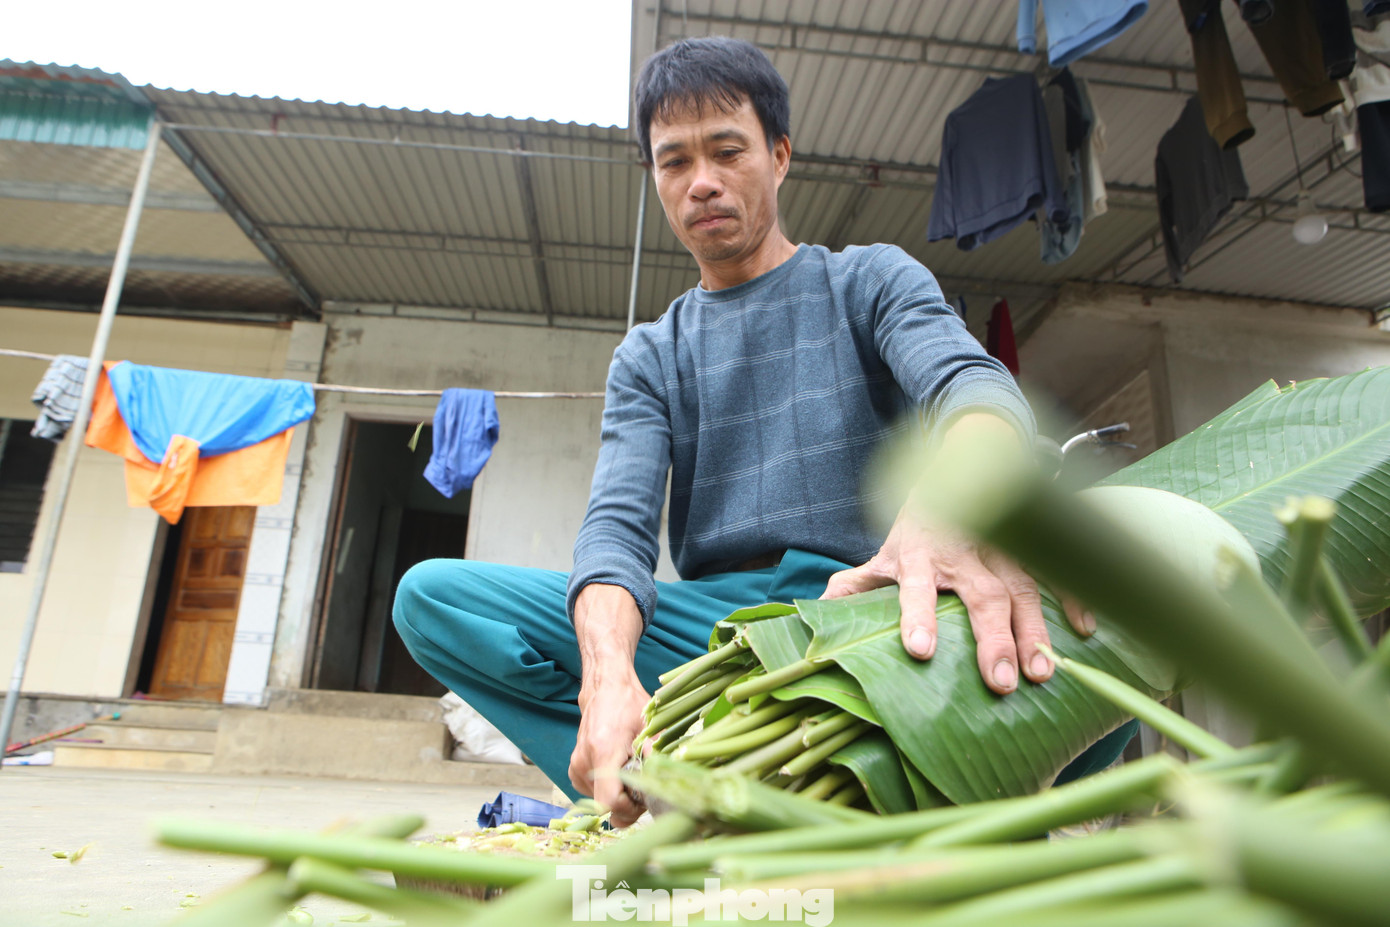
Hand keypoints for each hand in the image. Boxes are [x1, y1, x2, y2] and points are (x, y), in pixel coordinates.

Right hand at [570, 674, 649, 826]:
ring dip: (618, 797)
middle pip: (604, 806)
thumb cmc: (629, 704)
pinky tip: (620, 772)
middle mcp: (584, 762)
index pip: (608, 802)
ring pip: (599, 802)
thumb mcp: (650, 726)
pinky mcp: (574, 769)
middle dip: (628, 806)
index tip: (643, 798)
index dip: (629, 809)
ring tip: (633, 774)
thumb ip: (657, 754)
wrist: (605, 688)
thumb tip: (666, 781)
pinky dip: (609, 789)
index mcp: (603, 751)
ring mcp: (577, 767)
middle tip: (644, 789)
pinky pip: (593, 793)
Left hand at [822, 504, 1093, 694]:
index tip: (919, 651)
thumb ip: (853, 586)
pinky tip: (1084, 632)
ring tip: (1041, 673)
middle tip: (1001, 683)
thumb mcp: (882, 554)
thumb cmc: (919, 528)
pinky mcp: (1033, 548)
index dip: (918, 615)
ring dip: (1034, 631)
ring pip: (1024, 588)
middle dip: (992, 639)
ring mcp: (1003, 548)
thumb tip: (816, 616)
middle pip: (981, 595)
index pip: (916, 586)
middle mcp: (963, 551)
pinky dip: (1075, 598)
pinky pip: (1059, 572)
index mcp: (919, 555)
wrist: (961, 466)